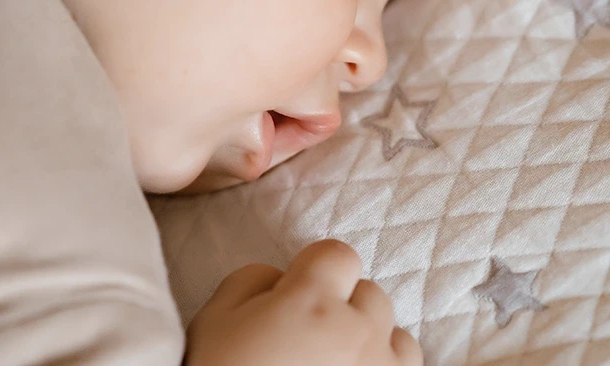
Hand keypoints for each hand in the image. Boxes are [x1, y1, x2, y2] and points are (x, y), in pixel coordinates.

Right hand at [185, 240, 421, 365]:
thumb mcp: (214, 320)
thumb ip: (254, 279)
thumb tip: (283, 279)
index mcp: (312, 302)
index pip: (338, 255)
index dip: (314, 271)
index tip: (296, 295)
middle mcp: (357, 333)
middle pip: (369, 294)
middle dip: (342, 307)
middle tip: (308, 338)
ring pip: (395, 334)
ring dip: (370, 341)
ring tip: (334, 364)